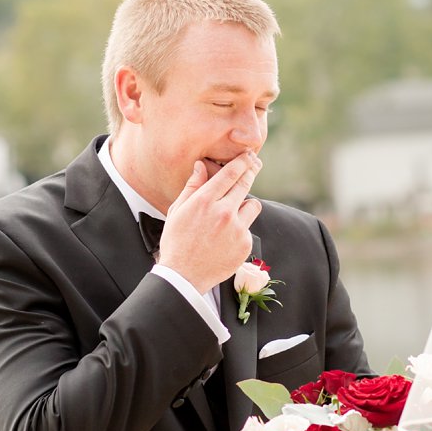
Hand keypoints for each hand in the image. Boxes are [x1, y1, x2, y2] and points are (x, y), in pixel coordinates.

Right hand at [157, 153, 263, 292]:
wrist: (184, 275)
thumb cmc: (177, 241)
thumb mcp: (177, 211)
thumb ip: (192, 187)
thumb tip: (202, 166)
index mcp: (204, 202)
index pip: (229, 174)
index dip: (242, 162)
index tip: (249, 155)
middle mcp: (223, 213)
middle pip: (245, 184)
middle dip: (250, 173)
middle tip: (254, 165)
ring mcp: (237, 229)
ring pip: (253, 206)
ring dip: (245, 206)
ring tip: (231, 214)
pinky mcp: (245, 244)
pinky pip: (249, 227)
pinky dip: (241, 229)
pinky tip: (225, 238)